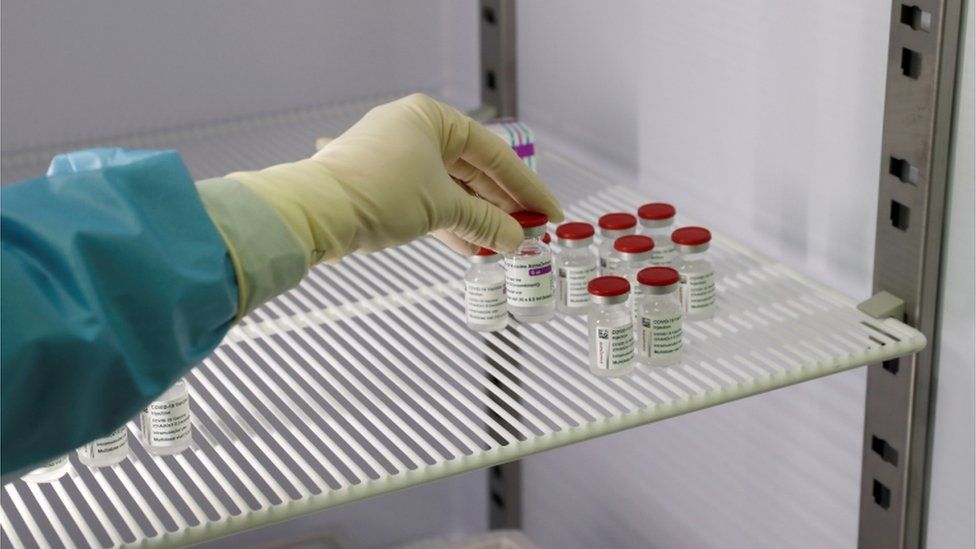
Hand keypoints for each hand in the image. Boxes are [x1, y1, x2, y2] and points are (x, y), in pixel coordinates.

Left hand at [311, 94, 562, 254]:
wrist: (314, 212)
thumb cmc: (373, 191)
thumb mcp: (443, 207)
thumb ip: (485, 223)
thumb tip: (512, 239)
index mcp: (431, 118)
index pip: (494, 154)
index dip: (526, 188)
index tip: (547, 212)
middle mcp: (414, 132)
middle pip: (473, 172)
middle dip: (501, 206)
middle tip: (528, 232)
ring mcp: (396, 159)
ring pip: (451, 190)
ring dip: (477, 220)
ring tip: (503, 245)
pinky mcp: (381, 186)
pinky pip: (428, 203)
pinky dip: (450, 224)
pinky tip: (473, 246)